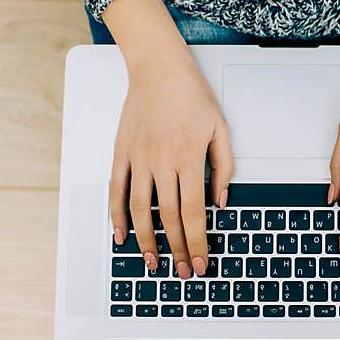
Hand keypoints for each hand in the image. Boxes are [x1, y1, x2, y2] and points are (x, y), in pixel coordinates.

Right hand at [109, 53, 233, 277]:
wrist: (157, 67)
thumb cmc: (191, 94)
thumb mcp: (220, 128)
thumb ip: (223, 167)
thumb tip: (220, 202)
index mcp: (188, 158)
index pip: (194, 212)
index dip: (198, 242)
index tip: (201, 262)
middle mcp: (161, 162)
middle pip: (169, 217)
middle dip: (177, 249)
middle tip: (182, 272)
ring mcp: (138, 159)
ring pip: (141, 210)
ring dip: (146, 241)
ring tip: (153, 263)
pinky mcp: (121, 153)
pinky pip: (117, 190)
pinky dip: (117, 215)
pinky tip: (121, 236)